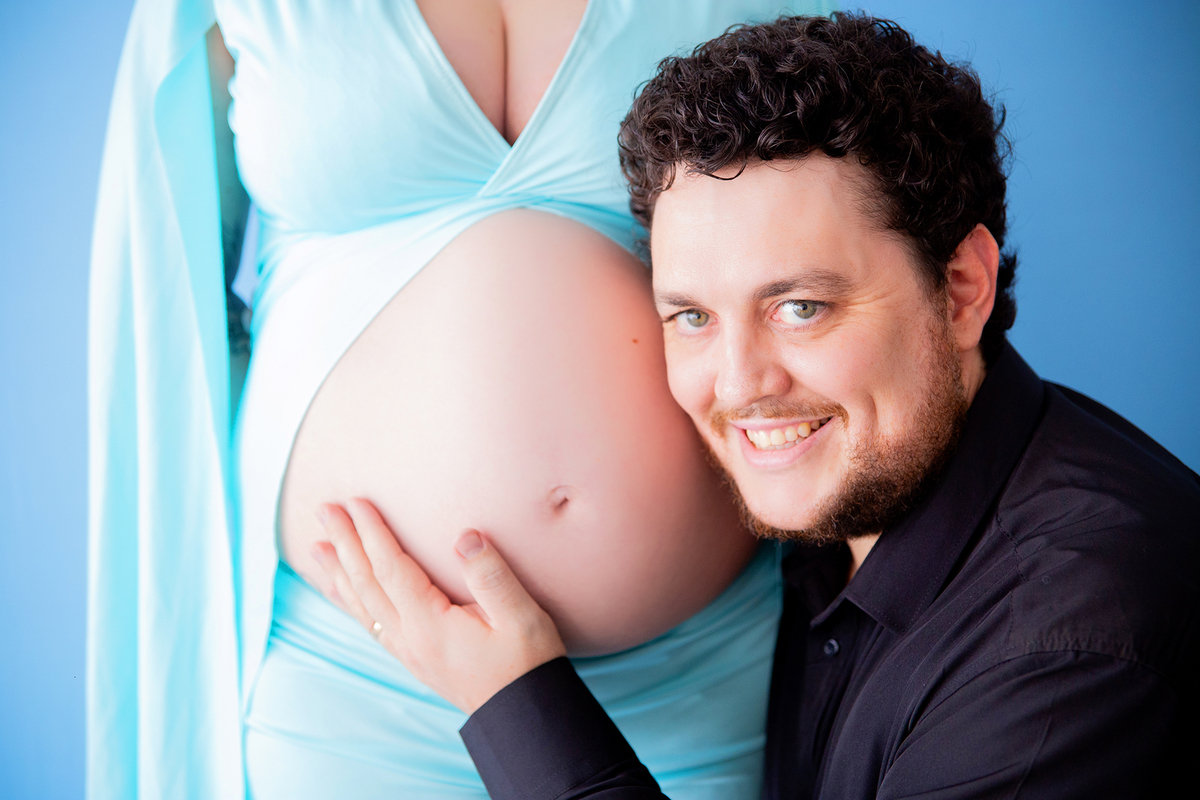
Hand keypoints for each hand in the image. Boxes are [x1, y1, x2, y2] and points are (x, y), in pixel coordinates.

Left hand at [311, 498, 566, 713]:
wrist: (522, 717)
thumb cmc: (526, 666)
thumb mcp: (521, 618)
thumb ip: (492, 575)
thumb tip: (466, 536)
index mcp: (430, 624)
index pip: (391, 568)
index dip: (372, 533)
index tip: (356, 502)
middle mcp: (409, 638)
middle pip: (366, 582)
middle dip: (345, 543)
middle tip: (324, 510)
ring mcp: (408, 650)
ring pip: (362, 605)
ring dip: (338, 572)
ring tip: (316, 548)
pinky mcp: (414, 657)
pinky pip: (370, 623)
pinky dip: (350, 602)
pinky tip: (344, 593)